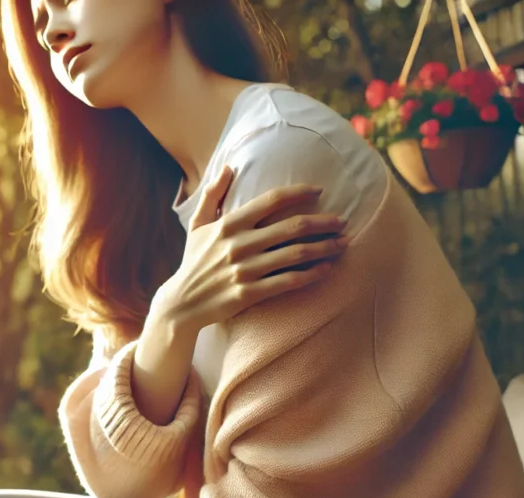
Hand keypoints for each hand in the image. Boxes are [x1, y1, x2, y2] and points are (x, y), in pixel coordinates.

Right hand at [151, 166, 349, 337]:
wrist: (181, 304)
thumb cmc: (193, 262)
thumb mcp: (196, 225)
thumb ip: (212, 194)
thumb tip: (227, 166)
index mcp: (228, 224)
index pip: (270, 201)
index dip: (298, 192)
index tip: (319, 191)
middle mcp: (238, 245)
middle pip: (291, 227)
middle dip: (323, 223)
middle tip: (342, 221)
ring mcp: (244, 270)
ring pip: (295, 254)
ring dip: (324, 247)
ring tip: (343, 243)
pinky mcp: (248, 294)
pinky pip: (287, 282)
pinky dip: (311, 274)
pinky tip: (327, 268)